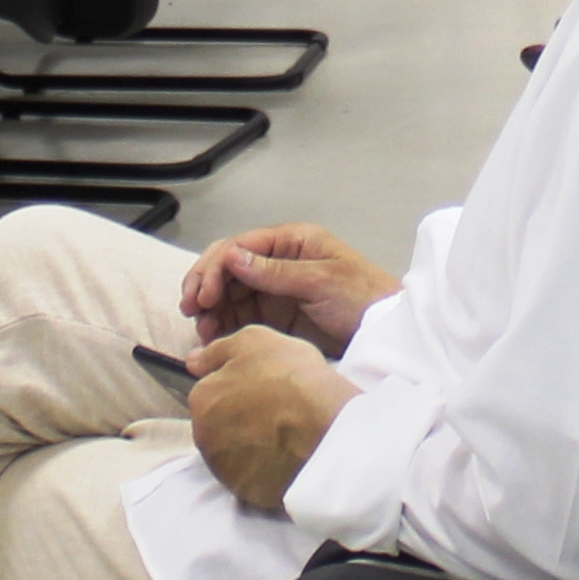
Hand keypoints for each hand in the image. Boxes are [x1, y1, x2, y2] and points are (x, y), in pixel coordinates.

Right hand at [182, 223, 397, 352]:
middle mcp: (278, 261)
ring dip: (211, 310)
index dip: (214, 268)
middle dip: (205, 287)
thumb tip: (232, 256)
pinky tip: (214, 337)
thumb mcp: (320, 281)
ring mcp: (275, 290)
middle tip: (192, 311)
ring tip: (202, 331)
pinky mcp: (276, 316)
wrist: (386, 331)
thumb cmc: (364, 297)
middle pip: (228, 269)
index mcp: (290, 242)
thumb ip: (275, 271)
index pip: (239, 247)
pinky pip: (241, 317)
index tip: (203, 294)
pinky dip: (224, 326)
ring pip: (230, 294)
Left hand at [189, 325, 360, 516]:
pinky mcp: (245, 491)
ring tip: (283, 433)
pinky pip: (250, 475)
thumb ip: (218, 350)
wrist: (325, 429)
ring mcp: (223, 467)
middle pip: (218, 423)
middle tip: (275, 409)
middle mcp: (202, 435)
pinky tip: (285, 455)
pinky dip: (263, 467)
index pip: (211, 390)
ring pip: (232, 451)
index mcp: (202, 398)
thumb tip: (193, 361)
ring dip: (250, 443)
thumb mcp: (255, 341)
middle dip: (240, 417)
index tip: (263, 387)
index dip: (239, 386)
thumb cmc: (291, 378)